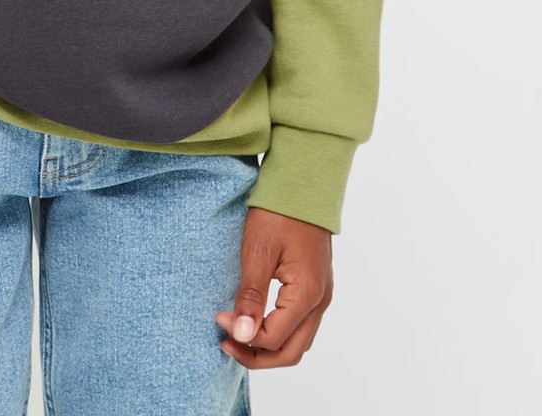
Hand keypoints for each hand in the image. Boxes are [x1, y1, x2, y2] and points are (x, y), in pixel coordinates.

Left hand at [216, 206, 333, 368]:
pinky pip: (302, 325)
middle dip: (256, 356)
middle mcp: (320, 301)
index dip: (243, 337)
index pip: (273, 339)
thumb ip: (250, 296)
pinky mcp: (318, 288)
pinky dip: (280, 333)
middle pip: (290, 352)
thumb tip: (241, 335)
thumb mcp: (257, 251)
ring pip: (298, 342)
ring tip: (238, 334)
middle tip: (225, 343)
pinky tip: (257, 320)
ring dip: (269, 347)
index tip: (218, 318)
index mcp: (307, 294)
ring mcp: (322, 295)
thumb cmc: (279, 213)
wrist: (303, 184)